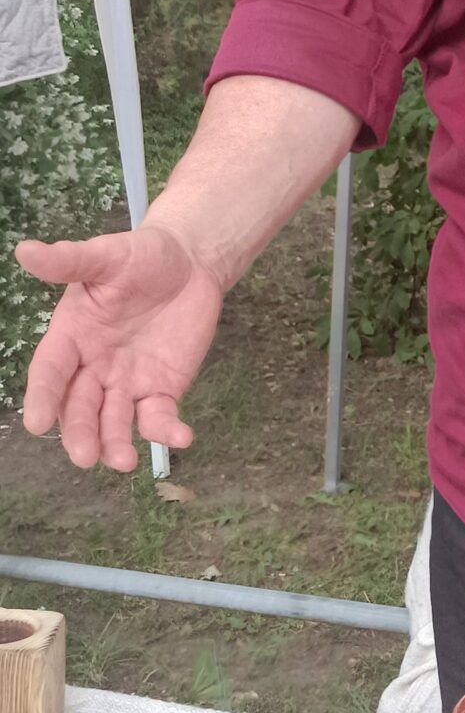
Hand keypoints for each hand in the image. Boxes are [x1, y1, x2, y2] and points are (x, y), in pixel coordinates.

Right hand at [16, 224, 223, 472]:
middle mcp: (94, 367)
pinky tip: (179, 437)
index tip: (36, 423)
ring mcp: (127, 383)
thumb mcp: (107, 255)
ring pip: (114, 421)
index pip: (51, 372)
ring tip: (124, 462)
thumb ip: (70, 261)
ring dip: (115, 443)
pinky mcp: (162, 389)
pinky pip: (159, 416)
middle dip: (80, 432)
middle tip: (85, 456)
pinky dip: (166, 430)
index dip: (43, 397)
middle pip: (79, 407)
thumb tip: (24, 250)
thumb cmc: (142, 256)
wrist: (191, 262)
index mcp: (71, 337)